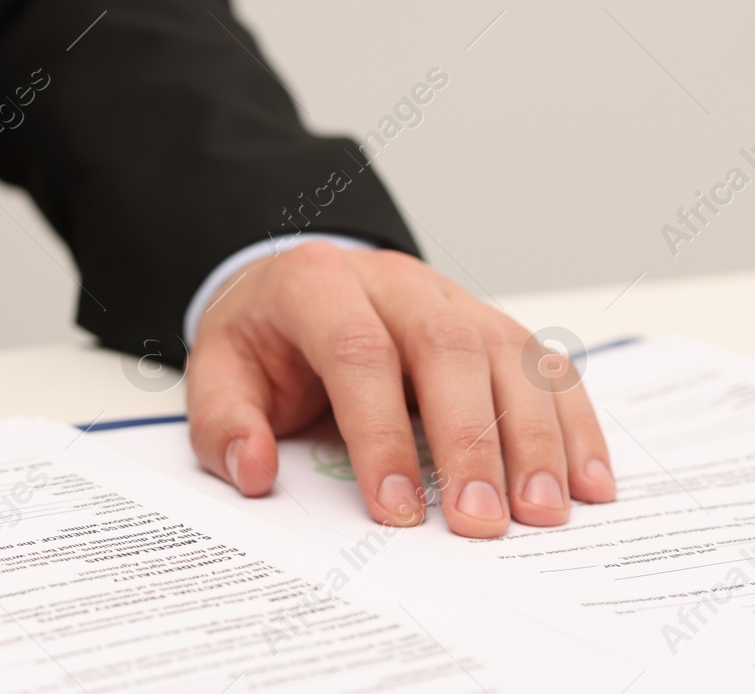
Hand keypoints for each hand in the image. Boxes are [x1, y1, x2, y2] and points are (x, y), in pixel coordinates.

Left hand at [184, 242, 615, 537]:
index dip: (379, 433)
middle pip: (446, 349)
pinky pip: (544, 365)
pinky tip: (587, 482)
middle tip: (480, 522)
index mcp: (315, 284)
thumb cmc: (262, 338)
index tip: (394, 510)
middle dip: (469, 440)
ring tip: (542, 513)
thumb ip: (223, 423)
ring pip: (508, 353)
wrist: (292, 286)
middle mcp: (393, 282)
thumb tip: (252, 471)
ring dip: (534, 437)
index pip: (357, 353)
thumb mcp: (217, 371)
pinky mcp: (490, 323)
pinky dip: (573, 423)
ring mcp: (450, 297)